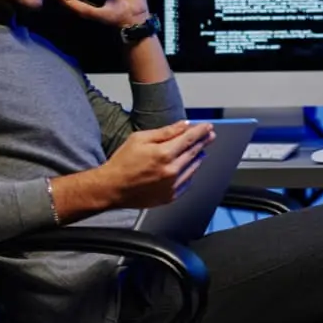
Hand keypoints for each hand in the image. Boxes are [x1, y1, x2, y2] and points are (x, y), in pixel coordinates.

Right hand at [99, 121, 215, 208]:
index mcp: (163, 154)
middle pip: (194, 152)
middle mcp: (171, 171)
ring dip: (198, 157)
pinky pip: (187, 182)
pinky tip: (189, 167)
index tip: (208, 127)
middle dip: (203, 141)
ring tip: (200, 149)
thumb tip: (184, 125)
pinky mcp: (170, 197)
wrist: (112, 188)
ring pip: (193, 168)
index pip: (189, 139)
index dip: (201, 131)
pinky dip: (190, 172)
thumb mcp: (140, 138)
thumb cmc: (123, 162)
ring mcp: (172, 186)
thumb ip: (165, 132)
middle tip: (210, 135)